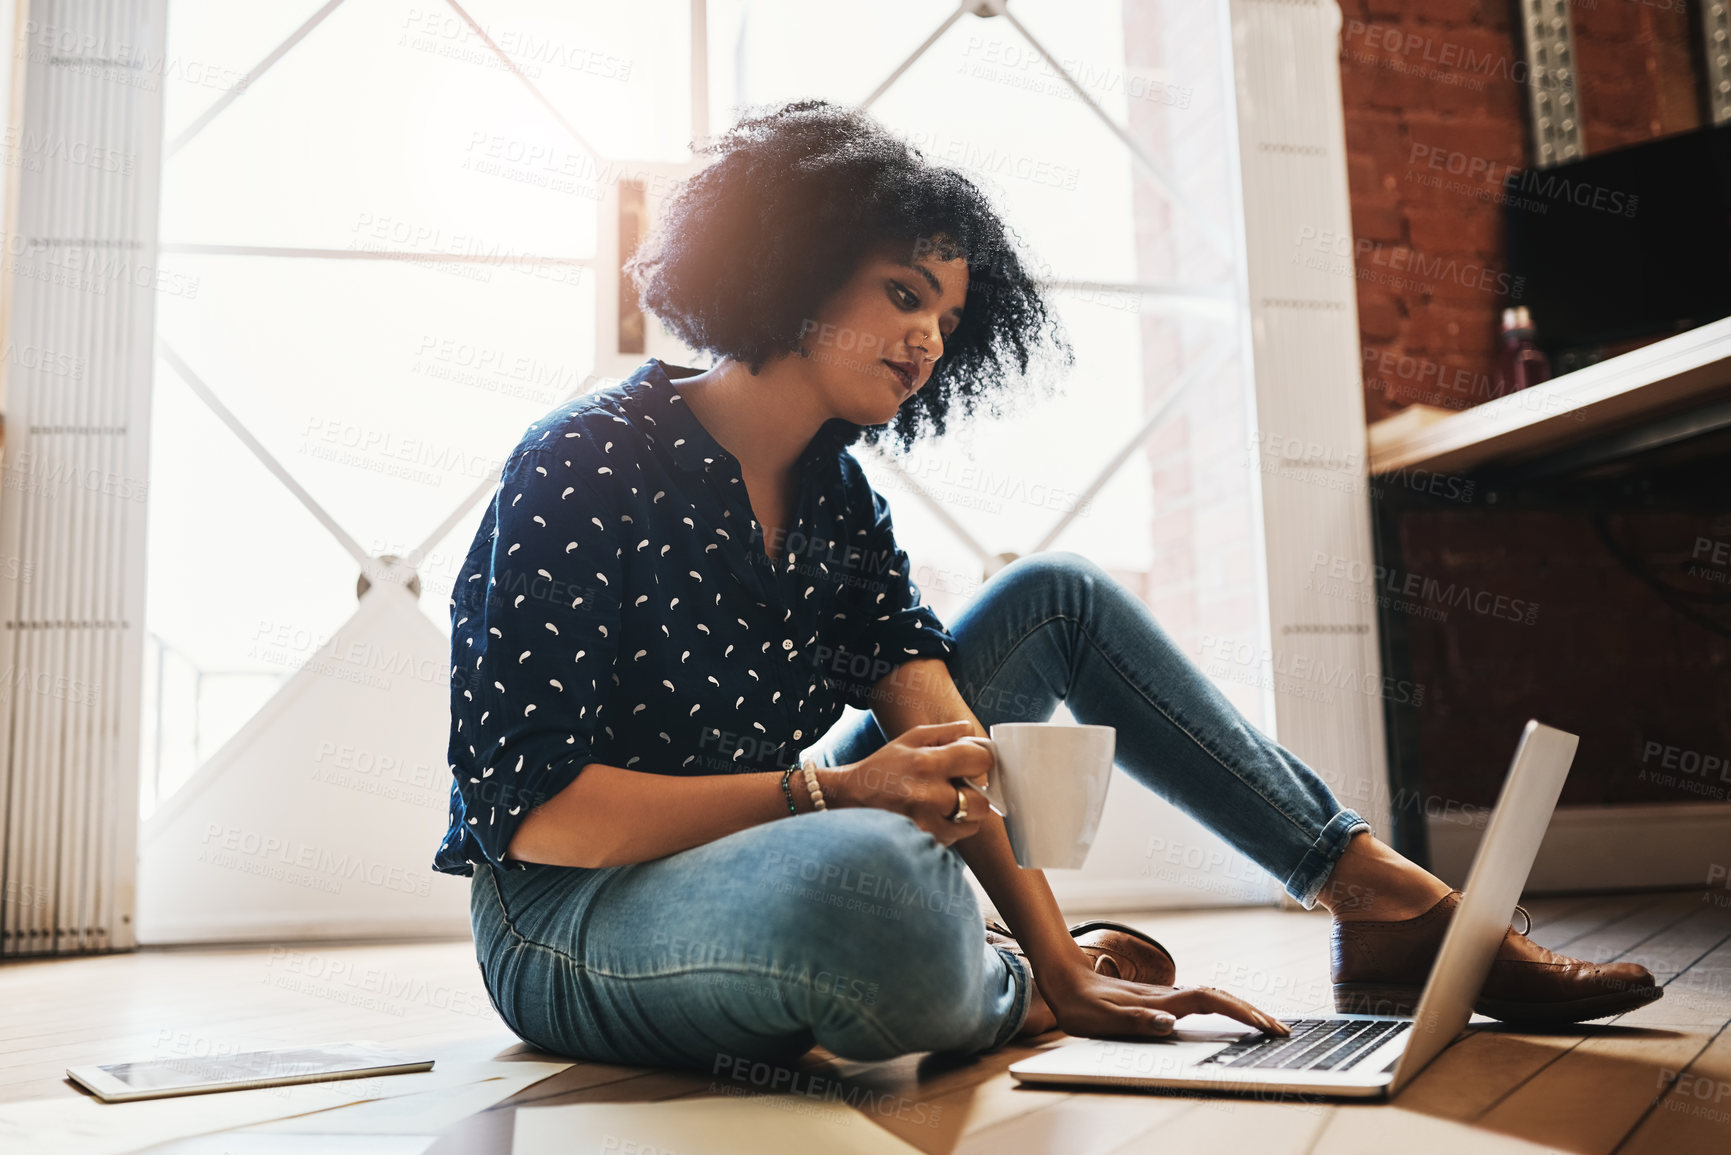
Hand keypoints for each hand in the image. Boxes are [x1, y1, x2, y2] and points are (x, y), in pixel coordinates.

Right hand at [823, 720, 992, 845]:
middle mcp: (929, 796)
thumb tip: (971, 731)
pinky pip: (953, 839)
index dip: (980, 760)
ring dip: (963, 816)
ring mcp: (926, 825)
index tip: (972, 764)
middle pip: (982, 801)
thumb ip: (944, 733)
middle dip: (974, 794)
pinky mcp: (922, 844)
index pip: (981, 760)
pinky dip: (948, 830)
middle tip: (957, 789)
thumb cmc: (880, 769)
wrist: (847, 802)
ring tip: (943, 806)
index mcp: (927, 764)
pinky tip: (929, 818)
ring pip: (971, 825)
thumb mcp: (908, 740)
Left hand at [1037, 960, 1289, 1039]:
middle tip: (1280, 1029)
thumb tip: (1169, 1023)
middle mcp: (1168, 996)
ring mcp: (1165, 995)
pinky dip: (1223, 1007)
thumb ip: (1137, 1020)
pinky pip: (1201, 1001)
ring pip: (1213, 997)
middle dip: (1252, 1012)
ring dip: (1241, 1008)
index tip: (1264, 1025)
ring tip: (1265, 1023)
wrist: (1064, 979)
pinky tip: (1228, 1014)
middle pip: (1220, 998)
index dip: (1239, 1012)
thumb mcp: (1104, 1019)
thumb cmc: (1082, 1004)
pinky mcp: (1160, 999)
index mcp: (1160, 1001)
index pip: (1210, 1002)